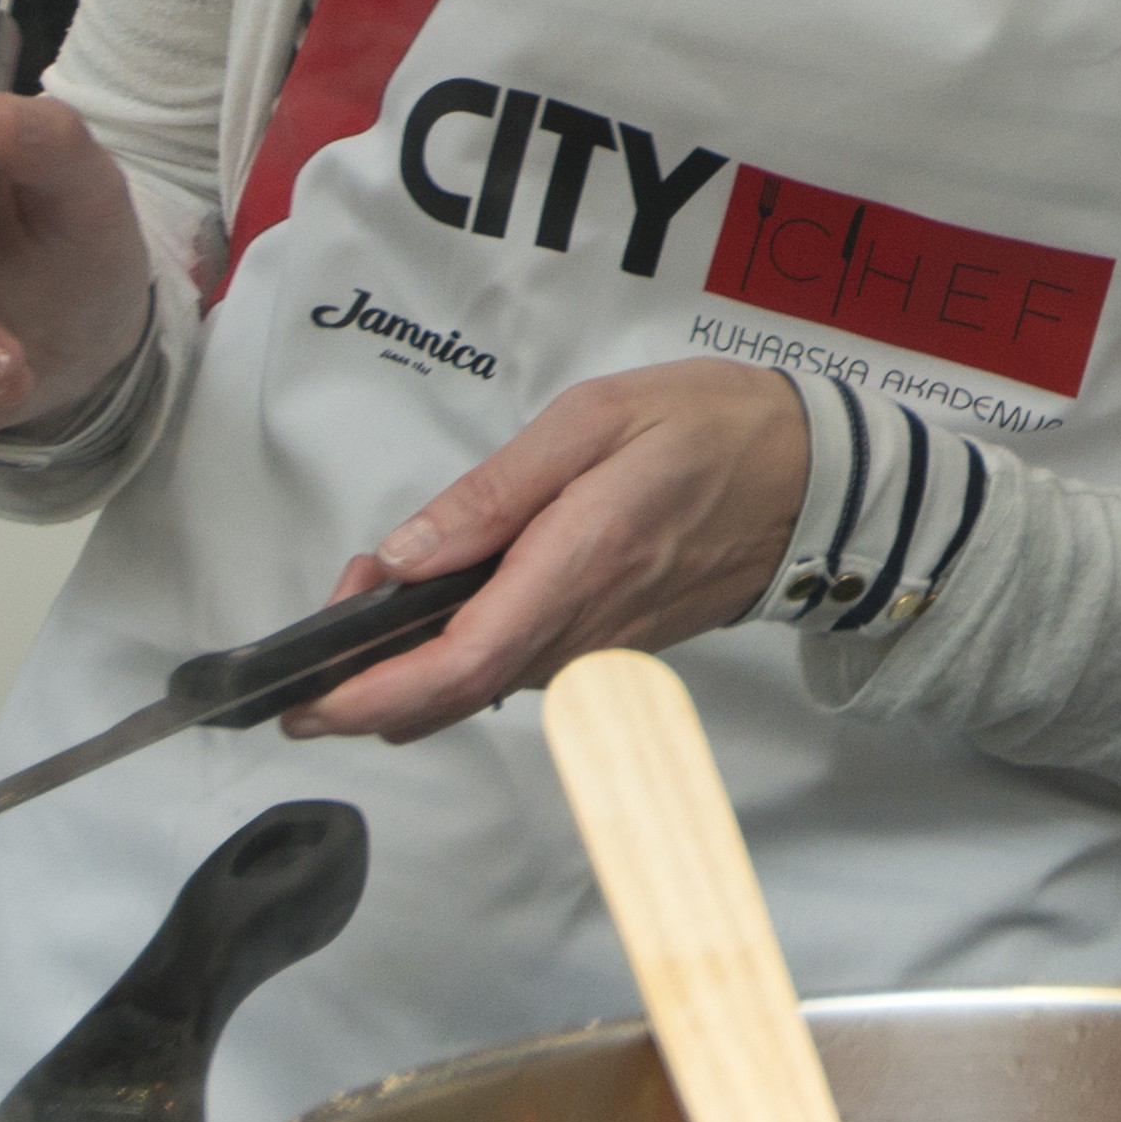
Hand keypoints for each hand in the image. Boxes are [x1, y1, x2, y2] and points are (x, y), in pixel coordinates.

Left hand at [278, 363, 816, 741]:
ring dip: (414, 659)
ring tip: (386, 587)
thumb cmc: (713, 431)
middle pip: (454, 696)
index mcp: (579, 563)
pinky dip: (462, 649)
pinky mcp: (607, 653)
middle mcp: (587, 629)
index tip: (307, 702)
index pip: (460, 666)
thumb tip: (405, 558)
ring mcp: (599, 652)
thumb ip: (491, 494)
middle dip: (370, 676)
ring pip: (479, 688)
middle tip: (340, 603)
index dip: (372, 697)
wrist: (813, 476)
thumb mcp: (593, 420)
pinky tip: (451, 597)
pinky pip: (516, 670)